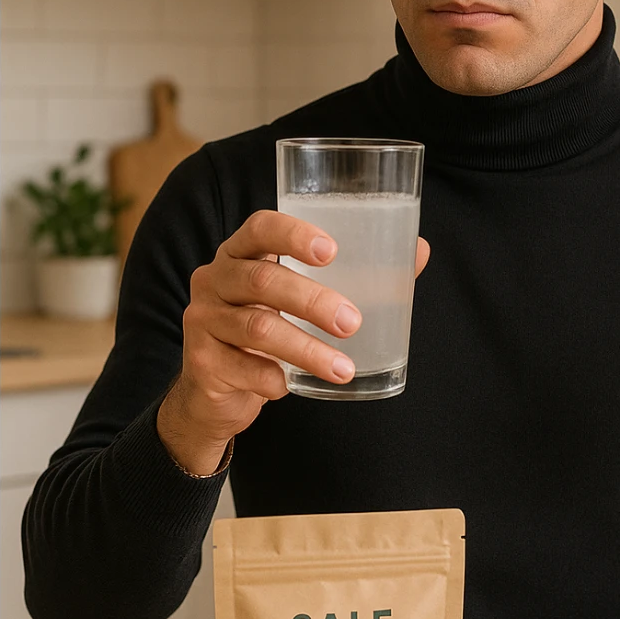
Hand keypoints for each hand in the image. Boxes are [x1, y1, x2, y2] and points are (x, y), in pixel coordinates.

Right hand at [157, 209, 430, 474]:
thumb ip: (355, 275)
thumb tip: (418, 251)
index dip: (293, 235)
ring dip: (306, 350)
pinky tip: (289, 386)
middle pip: (263, 280)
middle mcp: (215, 279)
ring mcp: (203, 319)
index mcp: (241, 253)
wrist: (216, 391)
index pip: (260, 228)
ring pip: (258, 328)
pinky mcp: (201, 361)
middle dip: (313, 301)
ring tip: (343, 368)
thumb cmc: (270, 330)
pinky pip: (244, 368)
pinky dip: (273, 380)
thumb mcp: (301, 299)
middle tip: (352, 323)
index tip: (332, 251)